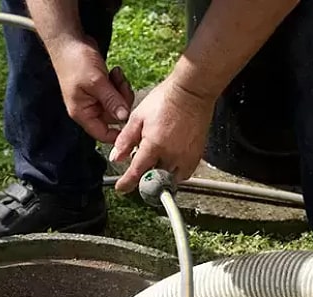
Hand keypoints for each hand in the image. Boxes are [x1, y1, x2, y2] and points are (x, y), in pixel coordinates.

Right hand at [49, 38, 133, 142]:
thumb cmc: (76, 61)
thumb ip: (111, 101)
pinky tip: (115, 71)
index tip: (132, 123)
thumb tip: (124, 118)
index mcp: (83, 113)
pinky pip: (116, 93)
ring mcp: (95, 99)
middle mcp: (89, 109)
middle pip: (114, 118)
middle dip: (122, 101)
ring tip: (116, 74)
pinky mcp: (101, 89)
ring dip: (122, 90)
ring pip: (117, 104)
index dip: (118, 133)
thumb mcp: (96, 82)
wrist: (69, 40)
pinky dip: (119, 83)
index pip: (103, 134)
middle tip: (121, 83)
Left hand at [110, 76, 215, 192]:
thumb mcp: (138, 117)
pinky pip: (184, 174)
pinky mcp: (196, 156)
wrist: (191, 92)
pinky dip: (175, 173)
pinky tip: (170, 161)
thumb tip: (116, 157)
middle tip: (142, 165)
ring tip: (157, 160)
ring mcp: (186, 157)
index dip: (127, 183)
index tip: (122, 188)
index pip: (136, 173)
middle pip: (153, 178)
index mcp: (154, 145)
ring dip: (160, 175)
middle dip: (145, 176)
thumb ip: (125, 139)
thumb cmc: (166, 100)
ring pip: (169, 179)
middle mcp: (171, 155)